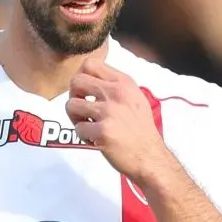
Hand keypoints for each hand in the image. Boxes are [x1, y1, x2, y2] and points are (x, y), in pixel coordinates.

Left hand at [66, 58, 170, 180]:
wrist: (150, 157)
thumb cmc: (140, 129)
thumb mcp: (134, 98)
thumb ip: (114, 85)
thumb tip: (87, 75)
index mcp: (124, 82)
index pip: (90, 64)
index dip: (81, 77)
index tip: (85, 92)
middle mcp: (117, 93)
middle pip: (76, 81)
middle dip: (74, 96)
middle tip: (82, 110)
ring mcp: (109, 112)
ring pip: (71, 105)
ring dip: (75, 118)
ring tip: (89, 126)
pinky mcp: (103, 131)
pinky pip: (78, 128)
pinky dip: (84, 136)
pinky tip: (96, 140)